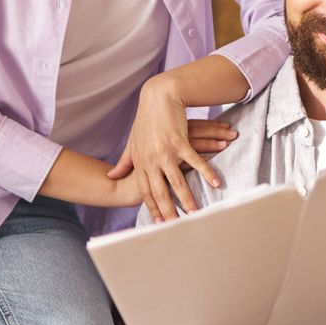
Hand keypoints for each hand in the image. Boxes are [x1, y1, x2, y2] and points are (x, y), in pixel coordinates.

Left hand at [107, 78, 231, 221]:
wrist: (157, 97)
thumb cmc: (145, 120)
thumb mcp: (132, 142)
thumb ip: (124, 161)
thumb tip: (110, 176)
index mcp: (140, 162)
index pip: (146, 191)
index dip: (153, 208)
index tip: (159, 223)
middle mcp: (151, 160)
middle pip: (160, 191)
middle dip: (169, 211)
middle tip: (176, 227)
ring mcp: (165, 151)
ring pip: (177, 180)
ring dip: (187, 198)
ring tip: (196, 212)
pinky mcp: (179, 141)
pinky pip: (194, 161)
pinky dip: (206, 173)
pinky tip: (215, 183)